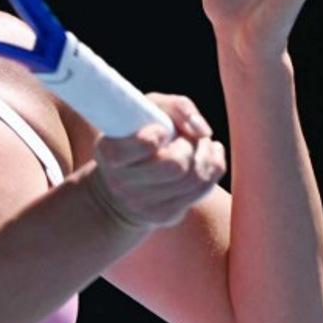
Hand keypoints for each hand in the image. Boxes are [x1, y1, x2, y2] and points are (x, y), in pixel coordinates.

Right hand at [85, 94, 225, 229]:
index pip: (146, 143)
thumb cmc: (138, 134)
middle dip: (188, 145)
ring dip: (206, 154)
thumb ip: (176, 107)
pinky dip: (213, 166)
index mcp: (110, 153)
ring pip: (195, 178)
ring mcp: (144, 205)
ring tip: (201, 143)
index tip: (161, 130)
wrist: (122, 184)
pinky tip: (208, 155)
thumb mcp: (146, 110)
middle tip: (185, 137)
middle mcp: (122, 183)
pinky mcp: (166, 215)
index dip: (160, 133)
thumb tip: (203, 131)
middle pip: (176, 165)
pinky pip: (203, 189)